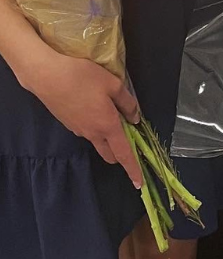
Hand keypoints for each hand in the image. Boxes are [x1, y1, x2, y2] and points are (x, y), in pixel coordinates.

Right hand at [30, 53, 142, 186]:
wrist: (47, 75)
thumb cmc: (82, 77)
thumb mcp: (113, 84)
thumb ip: (127, 102)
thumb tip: (134, 117)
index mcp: (107, 126)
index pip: (124, 154)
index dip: (133, 169)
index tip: (139, 183)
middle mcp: (92, 133)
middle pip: (110, 153)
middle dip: (121, 153)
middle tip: (130, 136)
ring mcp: (77, 130)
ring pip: (98, 142)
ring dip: (108, 138)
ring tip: (112, 115)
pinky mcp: (67, 123)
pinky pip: (87, 131)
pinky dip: (95, 127)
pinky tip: (94, 107)